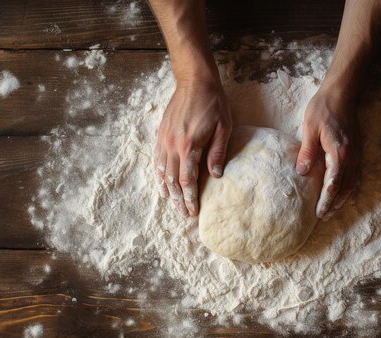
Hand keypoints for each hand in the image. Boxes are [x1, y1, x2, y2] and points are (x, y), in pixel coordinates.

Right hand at [153, 79, 231, 215]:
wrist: (194, 81)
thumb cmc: (213, 103)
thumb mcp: (224, 127)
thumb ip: (217, 152)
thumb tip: (215, 175)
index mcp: (189, 145)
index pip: (187, 179)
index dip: (190, 197)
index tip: (193, 211)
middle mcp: (173, 144)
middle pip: (172, 179)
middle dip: (178, 199)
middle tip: (184, 214)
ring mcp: (164, 139)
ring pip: (162, 171)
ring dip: (167, 190)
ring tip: (173, 204)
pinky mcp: (161, 134)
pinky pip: (156, 159)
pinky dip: (159, 174)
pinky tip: (162, 183)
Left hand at [296, 85, 360, 218]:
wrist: (342, 93)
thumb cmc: (324, 108)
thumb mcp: (310, 128)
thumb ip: (307, 151)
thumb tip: (302, 173)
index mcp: (339, 153)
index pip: (333, 184)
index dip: (326, 200)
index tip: (318, 213)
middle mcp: (352, 157)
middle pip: (345, 188)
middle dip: (334, 205)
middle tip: (324, 217)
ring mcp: (357, 154)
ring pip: (352, 184)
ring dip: (343, 199)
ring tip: (332, 210)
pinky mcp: (357, 151)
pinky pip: (355, 176)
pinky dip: (349, 188)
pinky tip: (343, 194)